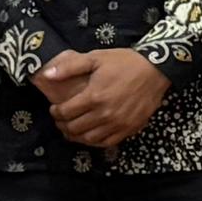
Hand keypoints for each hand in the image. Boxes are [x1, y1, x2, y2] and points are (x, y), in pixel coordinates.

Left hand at [34, 47, 170, 149]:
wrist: (155, 70)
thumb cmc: (124, 62)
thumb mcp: (96, 58)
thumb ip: (69, 67)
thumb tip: (46, 75)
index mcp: (93, 96)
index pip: (65, 112)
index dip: (55, 112)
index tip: (55, 109)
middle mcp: (104, 114)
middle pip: (74, 128)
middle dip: (63, 125)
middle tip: (61, 120)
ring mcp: (117, 124)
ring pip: (89, 139)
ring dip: (76, 136)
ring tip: (72, 129)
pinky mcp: (129, 129)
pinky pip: (106, 143)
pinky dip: (94, 142)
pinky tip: (90, 135)